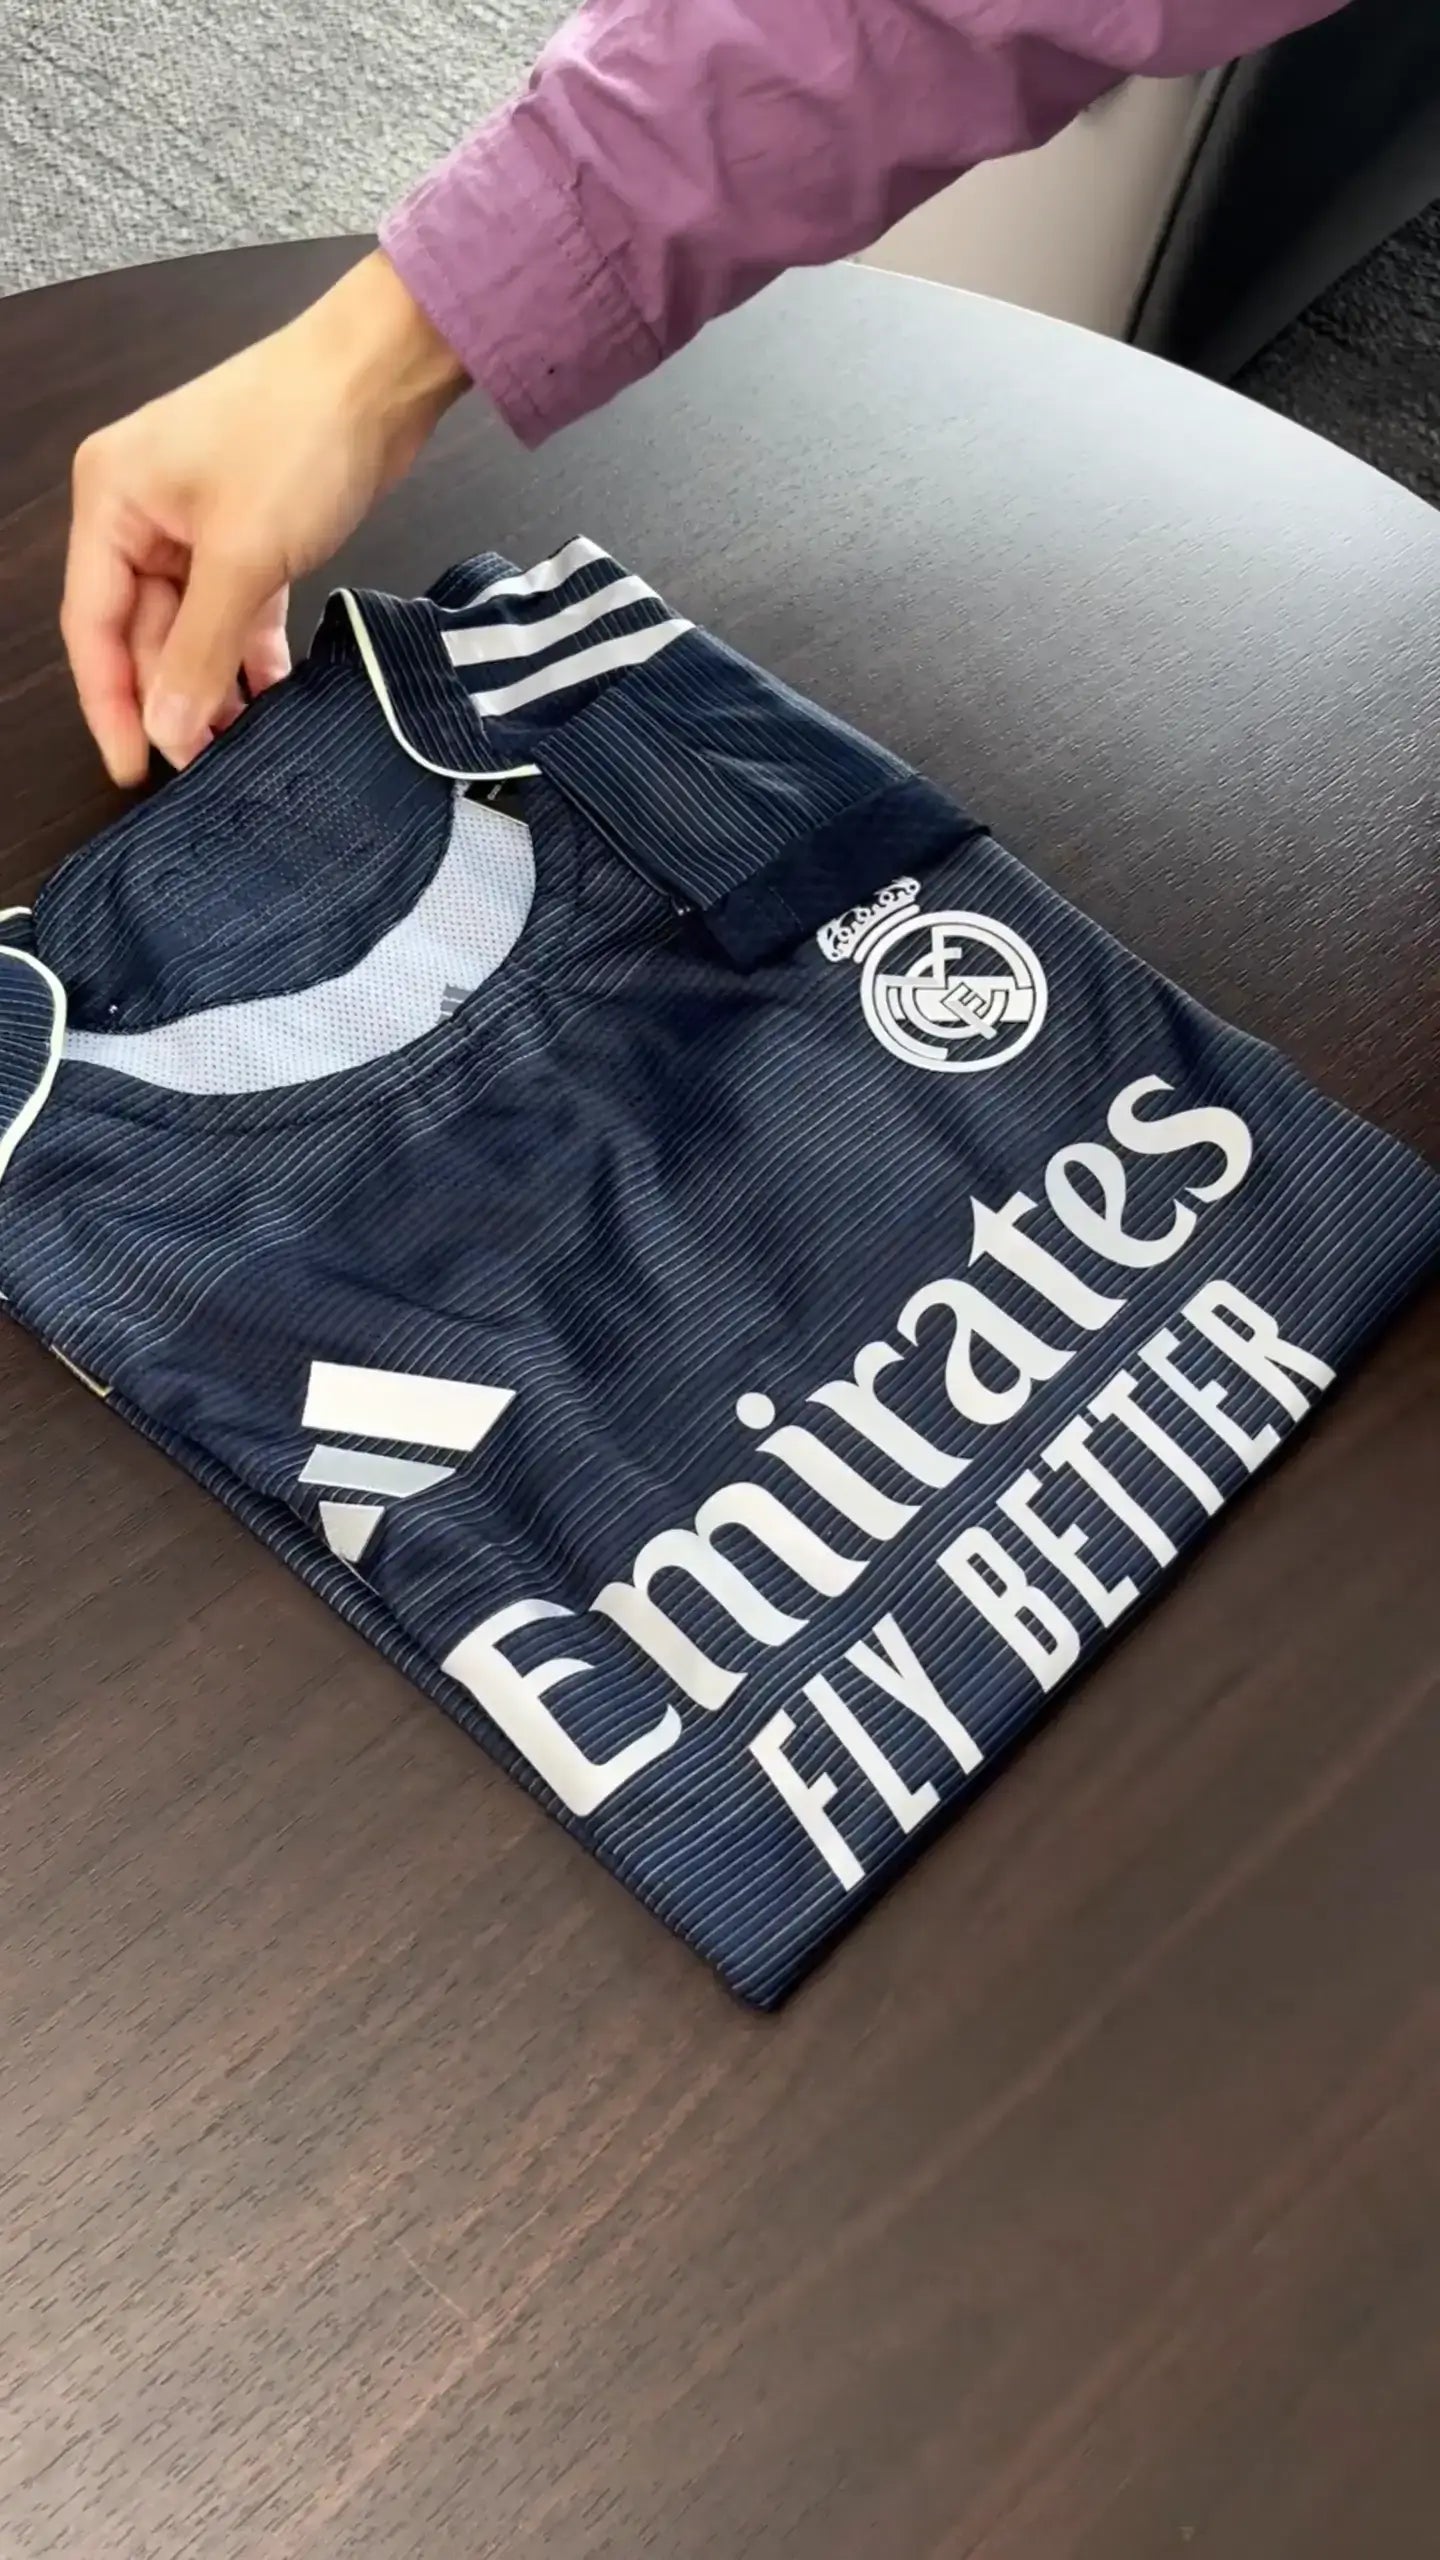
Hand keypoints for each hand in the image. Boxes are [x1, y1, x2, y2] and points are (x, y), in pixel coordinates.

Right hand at [61, 250, 467, 783]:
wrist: (380, 373)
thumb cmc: (298, 438)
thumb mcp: (243, 557)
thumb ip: (198, 651)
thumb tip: (166, 730)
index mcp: (110, 501)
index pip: (91, 623)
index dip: (110, 703)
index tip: (134, 770)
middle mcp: (140, 510)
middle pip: (139, 630)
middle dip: (171, 697)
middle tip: (204, 768)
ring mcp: (195, 521)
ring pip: (190, 625)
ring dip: (212, 682)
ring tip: (239, 747)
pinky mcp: (248, 530)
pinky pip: (234, 609)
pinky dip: (250, 653)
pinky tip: (271, 700)